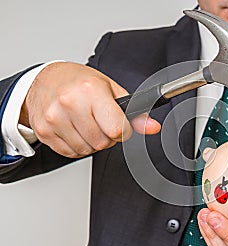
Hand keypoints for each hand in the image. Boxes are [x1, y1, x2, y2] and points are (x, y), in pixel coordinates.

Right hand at [20, 62, 160, 157]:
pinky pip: (71, 153)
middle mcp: (70, 103)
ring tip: (87, 123)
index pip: (116, 129)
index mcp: (90, 90)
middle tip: (101, 121)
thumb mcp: (111, 90)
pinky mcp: (44, 132)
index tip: (120, 125)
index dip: (123, 131)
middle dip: (107, 137)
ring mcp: (54, 119)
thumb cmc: (79, 82)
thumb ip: (134, 112)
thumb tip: (153, 127)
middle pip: (102, 142)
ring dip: (92, 142)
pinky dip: (77, 146)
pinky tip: (75, 129)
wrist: (45, 79)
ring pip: (87, 150)